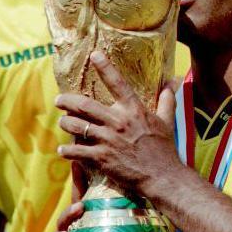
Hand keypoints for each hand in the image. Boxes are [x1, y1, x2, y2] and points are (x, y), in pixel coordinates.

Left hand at [56, 51, 180, 192]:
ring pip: (77, 126)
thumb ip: (166, 100)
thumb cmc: (164, 149)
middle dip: (67, 101)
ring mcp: (108, 140)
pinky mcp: (101, 158)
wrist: (162, 176)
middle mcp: (118, 121)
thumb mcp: (168, 121)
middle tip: (59, 100)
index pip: (117, 83)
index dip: (105, 67)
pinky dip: (67, 151)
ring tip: (62, 122)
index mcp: (134, 110)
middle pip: (85, 105)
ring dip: (65, 123)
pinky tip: (63, 151)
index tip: (94, 55)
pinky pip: (76, 151)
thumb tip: (172, 83)